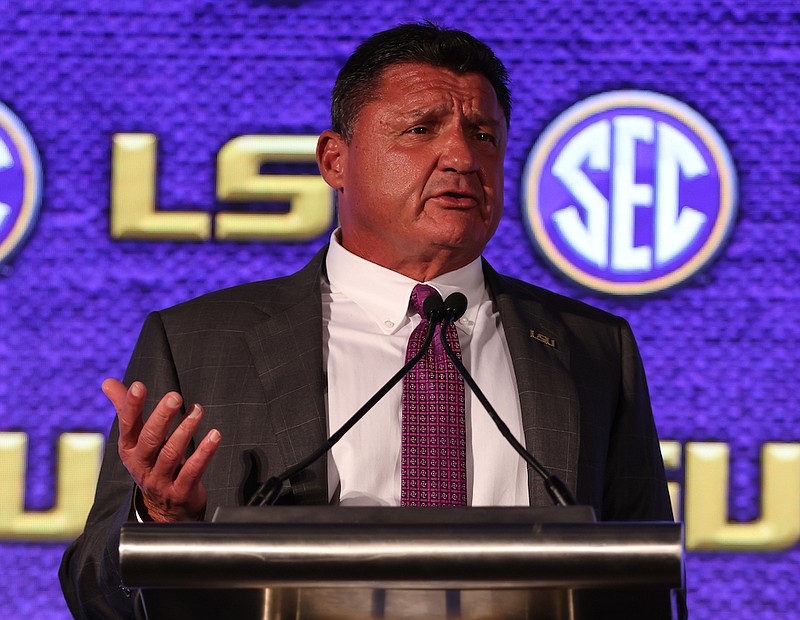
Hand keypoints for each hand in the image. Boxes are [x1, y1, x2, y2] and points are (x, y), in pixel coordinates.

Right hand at [102, 378, 220, 521]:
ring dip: (185, 430)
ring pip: (171, 454)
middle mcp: (141, 465)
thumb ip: (125, 409)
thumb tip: (108, 382)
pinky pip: (192, 471)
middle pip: (150, 439)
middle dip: (162, 417)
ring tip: (198, 410)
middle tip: (175, 396)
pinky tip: (215, 436)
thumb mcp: (135, 439)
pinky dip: (204, 453)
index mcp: (129, 449)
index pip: (127, 425)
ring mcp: (160, 480)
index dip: (131, 406)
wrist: (162, 510)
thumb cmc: (151, 463)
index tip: (138, 385)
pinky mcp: (180, 492)